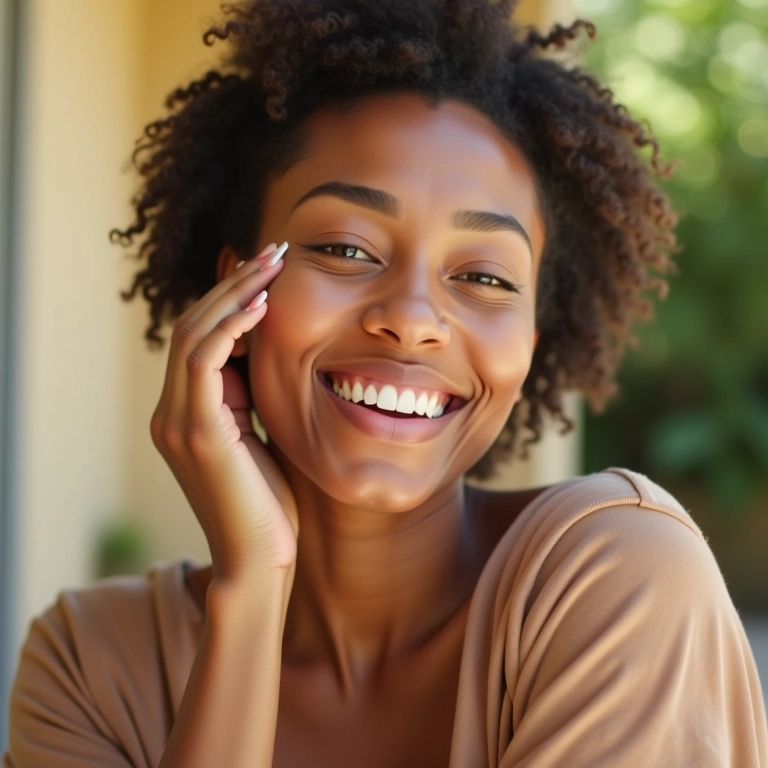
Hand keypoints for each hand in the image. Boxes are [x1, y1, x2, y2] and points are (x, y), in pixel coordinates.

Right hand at [150, 243, 297, 578]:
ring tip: (272, 263)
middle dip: (233, 284)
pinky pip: (204, 360)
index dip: (229, 299)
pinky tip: (263, 305)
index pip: (200, 338)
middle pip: (191, 326)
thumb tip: (270, 352)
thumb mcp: (262, 437)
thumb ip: (254, 398)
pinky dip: (231, 327)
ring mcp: (178, 421)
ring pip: (192, 334)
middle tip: (272, 252)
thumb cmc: (270, 504)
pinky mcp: (196, 431)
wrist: (260, 560)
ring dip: (233, 294)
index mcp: (188, 413)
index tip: (266, 270)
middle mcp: (172, 413)